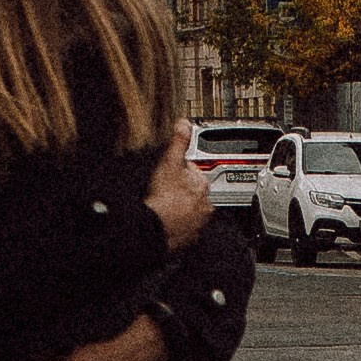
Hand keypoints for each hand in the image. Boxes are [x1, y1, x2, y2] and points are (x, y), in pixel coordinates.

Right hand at [148, 120, 212, 252]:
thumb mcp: (169, 162)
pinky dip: (179, 223)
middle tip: (166, 188)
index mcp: (202, 185)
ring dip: (181, 206)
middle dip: (182, 189)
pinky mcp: (189, 236)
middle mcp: (205, 205)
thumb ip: (178, 142)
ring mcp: (198, 222)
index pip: (195, 171)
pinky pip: (186, 227)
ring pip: (191, 209)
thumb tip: (184, 124)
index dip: (181, 169)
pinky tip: (167, 218)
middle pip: (194, 191)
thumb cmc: (163, 198)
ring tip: (166, 203)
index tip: (172, 172)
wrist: (156, 228)